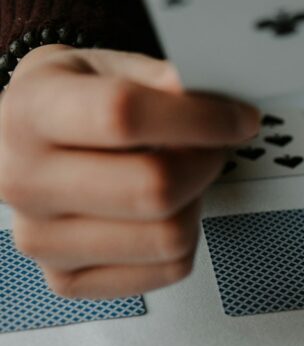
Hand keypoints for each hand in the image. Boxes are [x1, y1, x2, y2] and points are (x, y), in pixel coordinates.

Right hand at [0, 45, 259, 297]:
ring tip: (179, 176)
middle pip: (154, 188)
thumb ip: (161, 79)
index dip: (200, 118)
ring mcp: (40, 238)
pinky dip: (185, 241)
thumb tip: (212, 99)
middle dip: (205, 163)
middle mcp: (22, 180)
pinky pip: (167, 270)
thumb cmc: (73, 103)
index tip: (239, 118)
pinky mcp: (67, 279)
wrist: (26, 142)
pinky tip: (164, 212)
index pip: (124, 116)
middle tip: (211, 147)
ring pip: (168, 236)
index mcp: (30, 112)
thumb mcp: (107, 67)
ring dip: (194, 203)